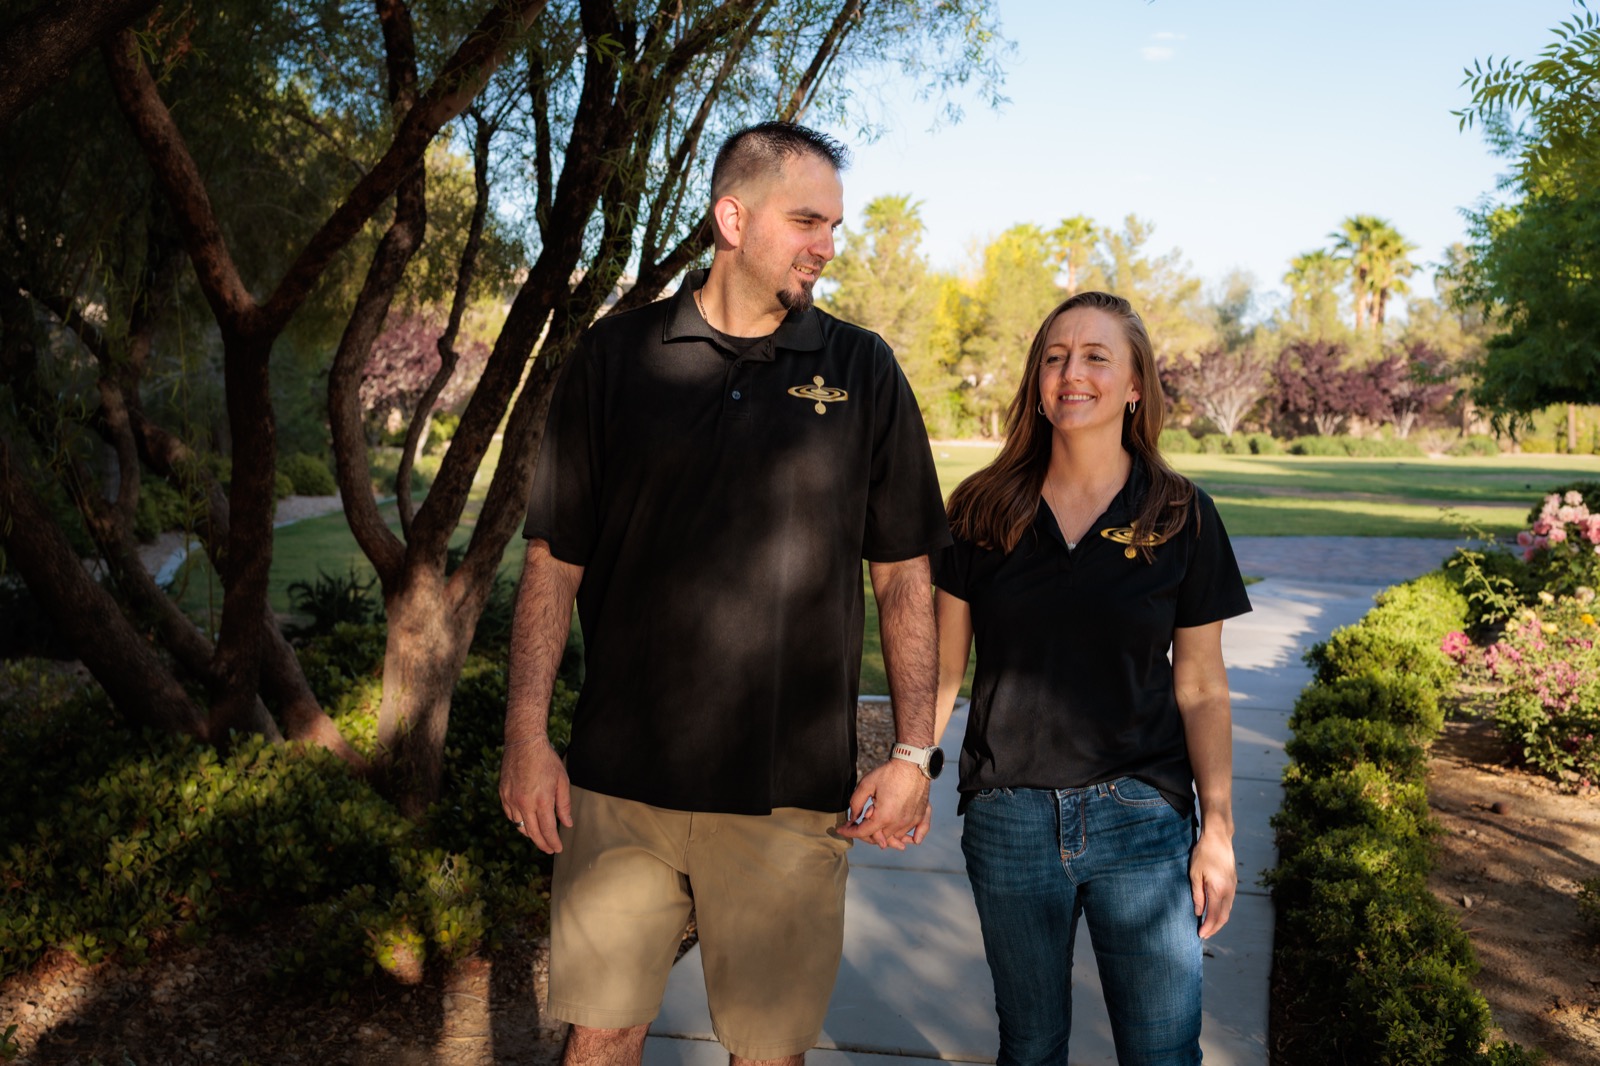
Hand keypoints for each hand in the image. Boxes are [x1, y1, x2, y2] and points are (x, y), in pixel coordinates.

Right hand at [499, 738, 571, 853]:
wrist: (524, 744)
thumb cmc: (546, 760)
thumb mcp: (562, 781)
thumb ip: (564, 805)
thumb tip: (567, 824)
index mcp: (541, 800)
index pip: (547, 830)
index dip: (553, 842)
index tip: (557, 849)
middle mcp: (524, 803)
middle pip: (532, 832)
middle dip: (542, 843)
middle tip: (549, 849)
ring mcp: (511, 800)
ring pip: (520, 826)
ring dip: (530, 834)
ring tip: (539, 837)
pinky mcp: (503, 794)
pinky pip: (510, 815)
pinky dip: (519, 821)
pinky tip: (526, 822)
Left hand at [838, 759, 930, 848]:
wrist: (912, 762)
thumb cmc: (889, 773)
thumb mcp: (866, 785)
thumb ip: (856, 803)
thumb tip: (853, 818)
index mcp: (884, 816)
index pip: (863, 832)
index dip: (850, 832)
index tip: (841, 829)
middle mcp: (899, 822)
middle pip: (880, 839)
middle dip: (866, 833)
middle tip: (859, 823)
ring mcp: (912, 820)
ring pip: (897, 837)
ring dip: (886, 834)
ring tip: (878, 822)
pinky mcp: (921, 814)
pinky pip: (920, 832)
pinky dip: (915, 837)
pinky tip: (912, 840)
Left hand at [1189, 829, 1236, 937]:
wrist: (1218, 838)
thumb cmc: (1203, 854)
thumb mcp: (1195, 874)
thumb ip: (1197, 895)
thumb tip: (1199, 912)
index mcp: (1218, 890)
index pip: (1213, 915)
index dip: (1207, 927)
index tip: (1200, 935)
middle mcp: (1229, 891)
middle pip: (1223, 917)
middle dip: (1214, 928)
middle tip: (1204, 935)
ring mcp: (1233, 887)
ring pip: (1228, 910)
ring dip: (1218, 921)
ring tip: (1208, 926)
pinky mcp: (1233, 883)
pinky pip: (1229, 902)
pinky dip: (1222, 911)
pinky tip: (1214, 912)